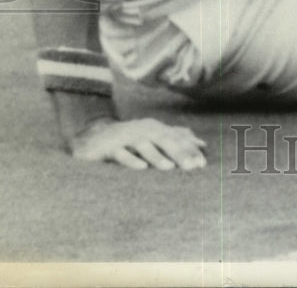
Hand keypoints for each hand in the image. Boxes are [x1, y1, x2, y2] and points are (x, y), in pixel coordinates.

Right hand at [70, 116, 207, 170]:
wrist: (93, 136)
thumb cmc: (130, 140)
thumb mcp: (155, 137)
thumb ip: (178, 138)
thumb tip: (203, 144)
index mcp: (155, 128)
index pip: (176, 138)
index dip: (190, 150)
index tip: (203, 164)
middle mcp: (143, 130)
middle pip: (164, 140)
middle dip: (179, 153)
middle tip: (192, 167)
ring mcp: (125, 137)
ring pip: (144, 146)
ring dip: (157, 156)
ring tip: (170, 167)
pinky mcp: (109, 147)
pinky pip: (120, 154)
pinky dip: (130, 160)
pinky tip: (140, 168)